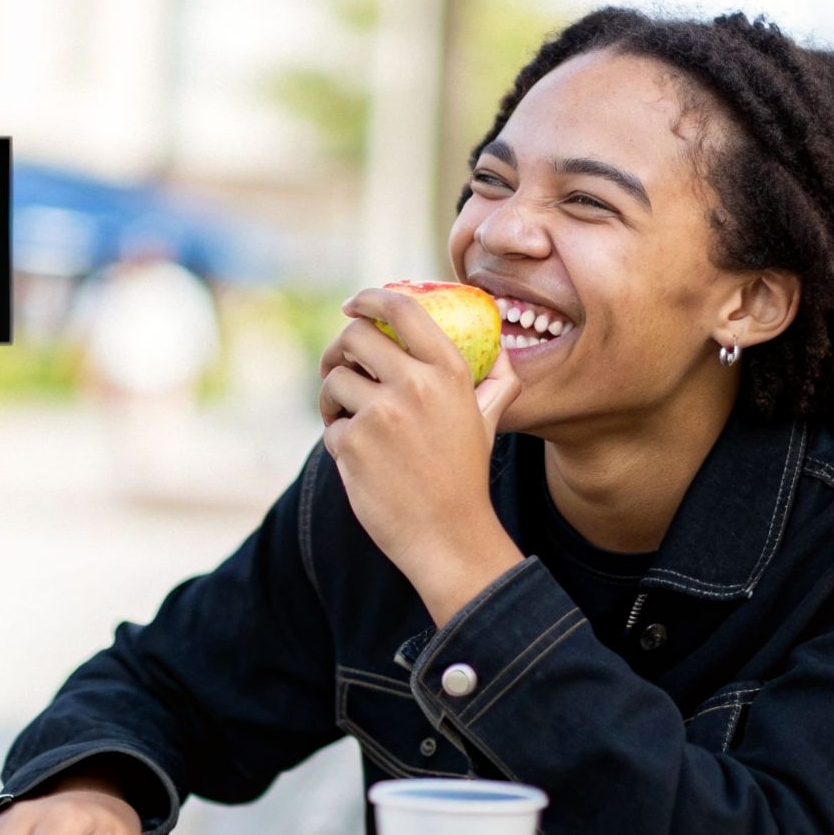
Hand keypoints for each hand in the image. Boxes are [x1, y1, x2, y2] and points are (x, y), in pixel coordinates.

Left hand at [317, 287, 523, 623]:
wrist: (448, 536)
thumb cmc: (465, 477)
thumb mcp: (488, 422)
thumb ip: (497, 382)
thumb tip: (502, 353)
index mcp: (447, 372)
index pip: (402, 310)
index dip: (370, 298)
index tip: (354, 303)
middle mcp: (414, 385)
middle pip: (354, 337)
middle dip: (340, 348)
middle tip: (340, 365)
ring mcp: (381, 414)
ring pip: (334, 379)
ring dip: (333, 397)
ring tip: (348, 418)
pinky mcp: (353, 443)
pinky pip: (330, 424)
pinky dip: (337, 437)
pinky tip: (358, 457)